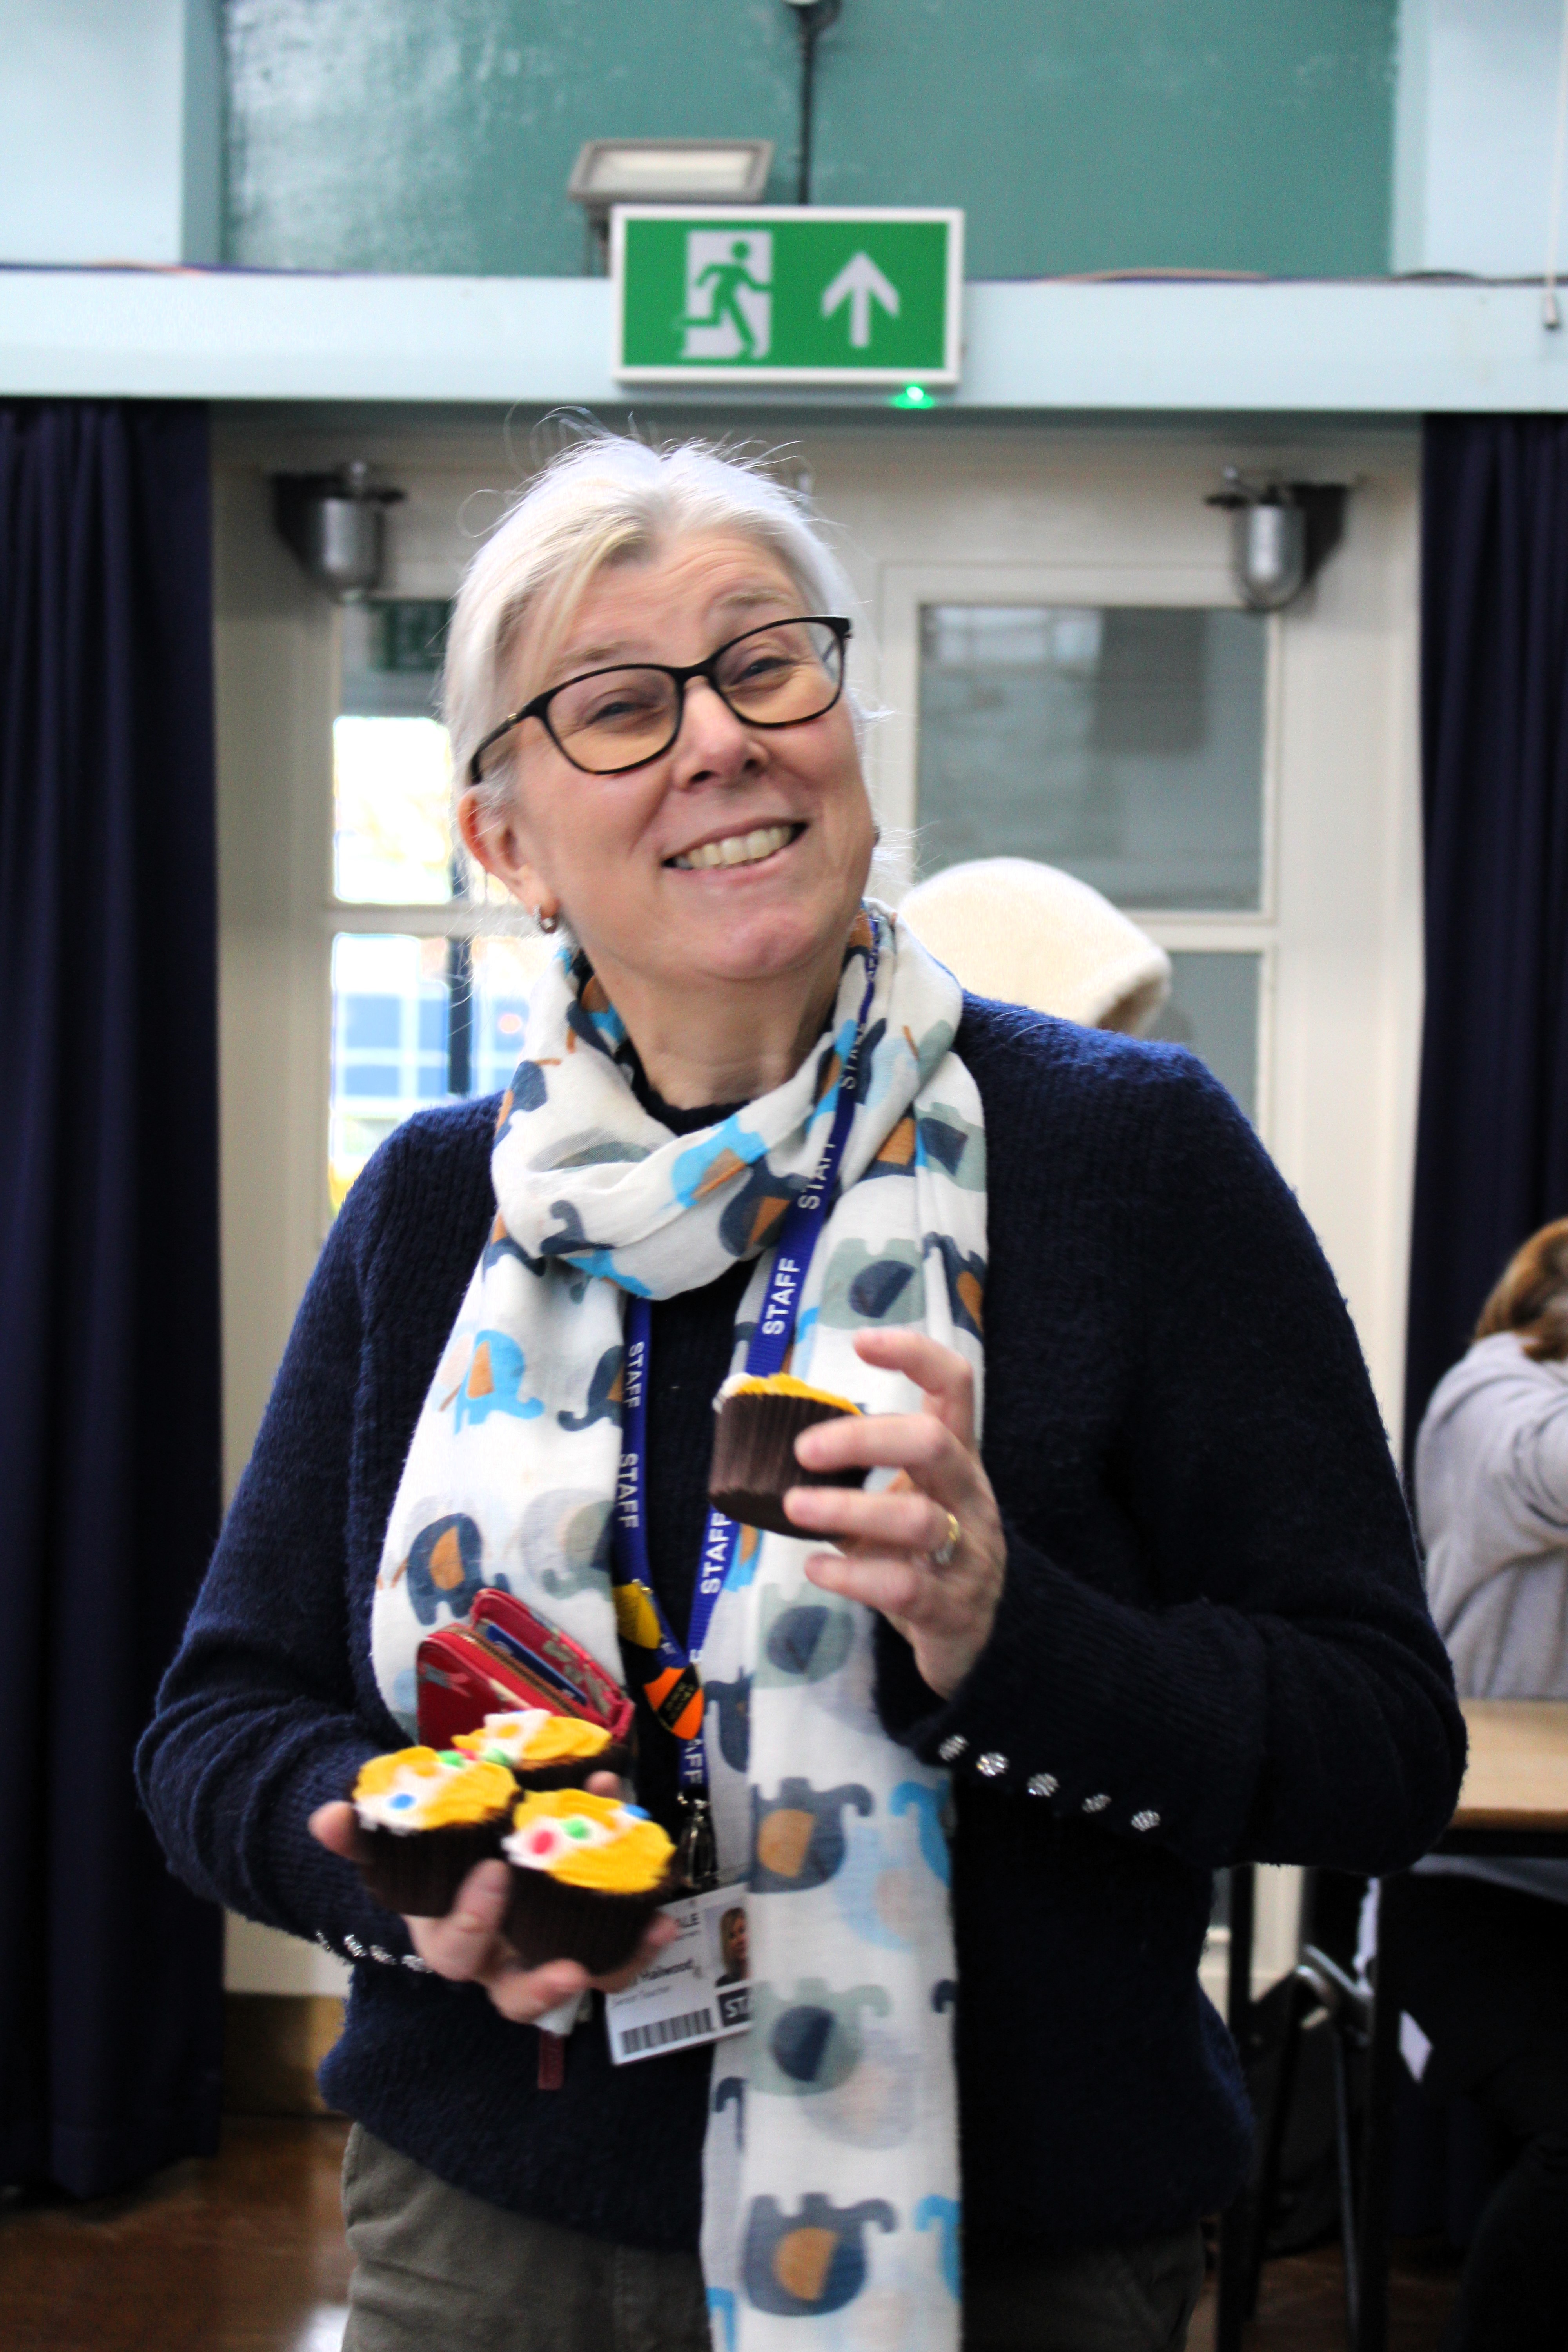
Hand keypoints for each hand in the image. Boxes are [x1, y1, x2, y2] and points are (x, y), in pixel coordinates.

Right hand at [309, 1770, 676, 2022]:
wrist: (456, 1865)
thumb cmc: (433, 1858)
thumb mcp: (399, 1846)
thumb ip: (365, 1835)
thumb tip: (326, 1819)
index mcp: (449, 1936)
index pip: (454, 1950)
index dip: (472, 1919)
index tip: (495, 1874)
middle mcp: (497, 1959)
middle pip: (517, 1997)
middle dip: (544, 1986)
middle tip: (571, 1966)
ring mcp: (541, 1955)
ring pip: (579, 1979)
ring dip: (617, 1961)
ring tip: (651, 1931)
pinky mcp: (582, 1938)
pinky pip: (613, 1952)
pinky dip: (639, 1937)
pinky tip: (664, 1914)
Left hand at [783, 1328, 1005, 1700]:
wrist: (978, 1638)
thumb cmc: (924, 1554)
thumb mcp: (896, 1503)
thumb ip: (851, 1476)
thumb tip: (771, 1446)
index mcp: (956, 1457)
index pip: (955, 1385)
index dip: (915, 1354)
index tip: (862, 1342)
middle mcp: (969, 1496)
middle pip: (932, 1442)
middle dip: (865, 1438)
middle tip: (804, 1449)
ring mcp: (968, 1552)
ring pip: (916, 1518)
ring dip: (848, 1509)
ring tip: (794, 1507)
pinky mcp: (952, 1609)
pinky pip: (904, 1586)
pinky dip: (852, 1575)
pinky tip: (816, 1568)